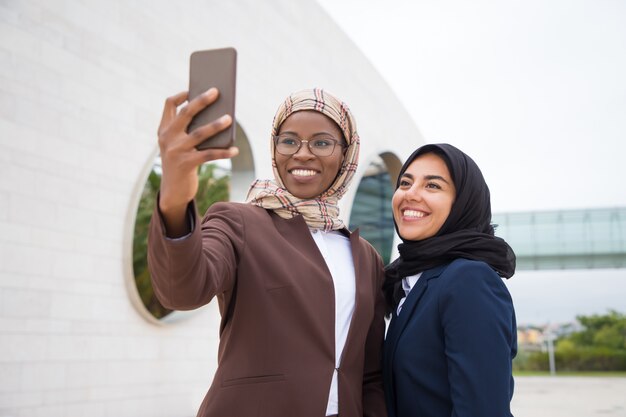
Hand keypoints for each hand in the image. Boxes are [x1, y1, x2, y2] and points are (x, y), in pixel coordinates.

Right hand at [157, 89, 238, 235]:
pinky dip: (223, 152)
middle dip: (201, 101)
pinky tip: (235, 150)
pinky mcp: (186, 164)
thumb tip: (216, 115)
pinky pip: (209, 155)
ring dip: (216, 125)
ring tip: (230, 119)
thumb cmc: (181, 163)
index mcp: (164, 130)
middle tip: (216, 91)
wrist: (172, 191)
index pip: (169, 105)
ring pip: (200, 133)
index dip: (181, 95)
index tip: (193, 89)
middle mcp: (167, 138)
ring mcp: (176, 151)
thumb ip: (189, 131)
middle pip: (186, 113)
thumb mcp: (179, 145)